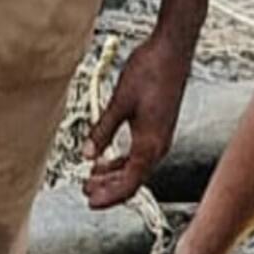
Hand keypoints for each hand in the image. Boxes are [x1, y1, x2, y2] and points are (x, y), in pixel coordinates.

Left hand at [86, 33, 193, 208]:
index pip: (131, 183)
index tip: (90, 203)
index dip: (110, 197)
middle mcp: (158, 146)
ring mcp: (159, 138)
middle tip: (83, 192)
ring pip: (135, 168)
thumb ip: (102, 131)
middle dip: (108, 189)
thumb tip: (87, 156)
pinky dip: (120, 162)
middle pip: (133, 180)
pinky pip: (137, 154)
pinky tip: (102, 161)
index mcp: (151, 144)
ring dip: (112, 176)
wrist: (171, 51)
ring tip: (89, 179)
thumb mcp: (119, 103)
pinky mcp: (156, 128)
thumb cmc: (148, 73)